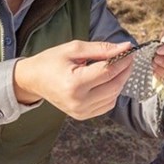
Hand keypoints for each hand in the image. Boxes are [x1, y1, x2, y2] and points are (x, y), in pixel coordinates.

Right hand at [13, 40, 133, 119]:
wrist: (33, 79)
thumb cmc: (51, 61)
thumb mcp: (74, 48)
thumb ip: (101, 49)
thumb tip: (125, 47)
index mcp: (74, 83)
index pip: (108, 72)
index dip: (123, 60)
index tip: (130, 50)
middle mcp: (78, 101)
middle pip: (114, 86)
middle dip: (125, 70)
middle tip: (128, 57)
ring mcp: (81, 112)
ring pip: (114, 96)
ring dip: (120, 81)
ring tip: (118, 66)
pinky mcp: (83, 116)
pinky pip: (107, 105)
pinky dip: (112, 92)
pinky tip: (108, 80)